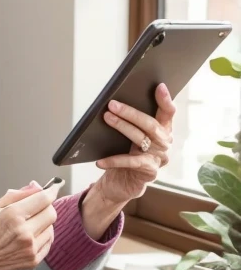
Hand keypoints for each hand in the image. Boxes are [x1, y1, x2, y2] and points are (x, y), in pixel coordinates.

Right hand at [0, 183, 61, 269]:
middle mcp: (24, 233)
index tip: (53, 187)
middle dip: (46, 206)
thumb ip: (16, 195)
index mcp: (13, 216)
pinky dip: (42, 236)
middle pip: (51, 213)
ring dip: (43, 223)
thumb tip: (37, 186)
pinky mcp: (33, 261)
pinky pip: (48, 243)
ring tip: (27, 225)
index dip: (51, 191)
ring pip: (51, 228)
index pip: (44, 199)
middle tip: (37, 206)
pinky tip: (29, 236)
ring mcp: (30, 249)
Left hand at [95, 83, 175, 205]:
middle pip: (150, 124)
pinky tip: (100, 160)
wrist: (124, 183)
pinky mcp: (149, 172)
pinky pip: (130, 163)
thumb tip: (116, 104)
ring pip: (140, 139)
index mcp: (163, 130)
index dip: (165, 100)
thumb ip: (132, 122)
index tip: (159, 86)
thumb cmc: (127, 155)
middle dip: (131, 113)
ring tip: (107, 118)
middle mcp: (164, 143)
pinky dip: (114, 160)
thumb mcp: (131, 137)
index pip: (168, 113)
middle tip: (113, 105)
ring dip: (122, 127)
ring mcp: (158, 158)